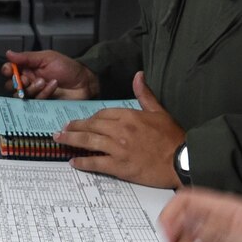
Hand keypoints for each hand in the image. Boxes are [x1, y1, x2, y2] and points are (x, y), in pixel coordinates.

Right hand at [3, 48, 98, 99]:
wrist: (84, 82)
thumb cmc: (68, 68)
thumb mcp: (47, 58)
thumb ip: (27, 57)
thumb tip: (8, 53)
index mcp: (28, 68)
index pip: (10, 70)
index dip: (7, 70)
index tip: (9, 70)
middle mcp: (29, 81)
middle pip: (11, 85)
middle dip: (17, 82)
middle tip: (27, 79)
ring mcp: (35, 93)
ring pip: (22, 95)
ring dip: (32, 87)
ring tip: (44, 81)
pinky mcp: (42, 104)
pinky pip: (35, 101)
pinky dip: (44, 92)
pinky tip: (53, 85)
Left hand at [55, 73, 183, 185]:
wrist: (182, 160)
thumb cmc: (172, 137)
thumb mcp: (159, 111)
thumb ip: (144, 94)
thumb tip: (138, 75)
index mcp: (129, 115)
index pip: (102, 114)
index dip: (90, 119)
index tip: (83, 122)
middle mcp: (120, 130)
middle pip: (90, 126)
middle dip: (74, 128)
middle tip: (62, 130)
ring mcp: (118, 148)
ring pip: (88, 142)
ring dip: (71, 140)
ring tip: (60, 140)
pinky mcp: (119, 166)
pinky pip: (95, 162)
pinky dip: (82, 162)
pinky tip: (73, 162)